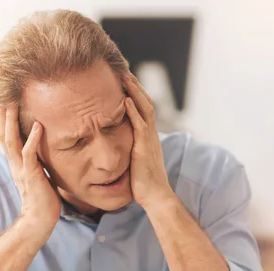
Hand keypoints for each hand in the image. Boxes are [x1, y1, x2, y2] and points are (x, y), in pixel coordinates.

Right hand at [0, 106, 60, 235]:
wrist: (41, 220)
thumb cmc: (44, 198)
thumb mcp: (39, 173)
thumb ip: (37, 160)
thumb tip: (42, 147)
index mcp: (16, 162)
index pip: (5, 136)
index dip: (3, 119)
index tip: (5, 99)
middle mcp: (14, 164)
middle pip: (2, 134)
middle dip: (2, 114)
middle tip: (2, 93)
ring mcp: (21, 169)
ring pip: (11, 141)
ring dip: (11, 121)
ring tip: (13, 103)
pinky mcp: (31, 176)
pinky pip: (29, 154)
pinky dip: (32, 139)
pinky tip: (39, 125)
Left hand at [124, 73, 174, 209]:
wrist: (156, 197)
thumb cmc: (144, 184)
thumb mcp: (135, 163)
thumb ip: (129, 151)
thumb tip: (117, 148)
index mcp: (149, 137)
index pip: (143, 109)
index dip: (135, 94)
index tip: (125, 81)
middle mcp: (151, 135)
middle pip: (145, 103)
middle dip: (135, 86)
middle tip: (123, 70)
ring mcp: (149, 140)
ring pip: (144, 109)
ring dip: (135, 92)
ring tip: (124, 77)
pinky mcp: (144, 148)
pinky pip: (140, 125)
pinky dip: (133, 111)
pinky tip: (126, 100)